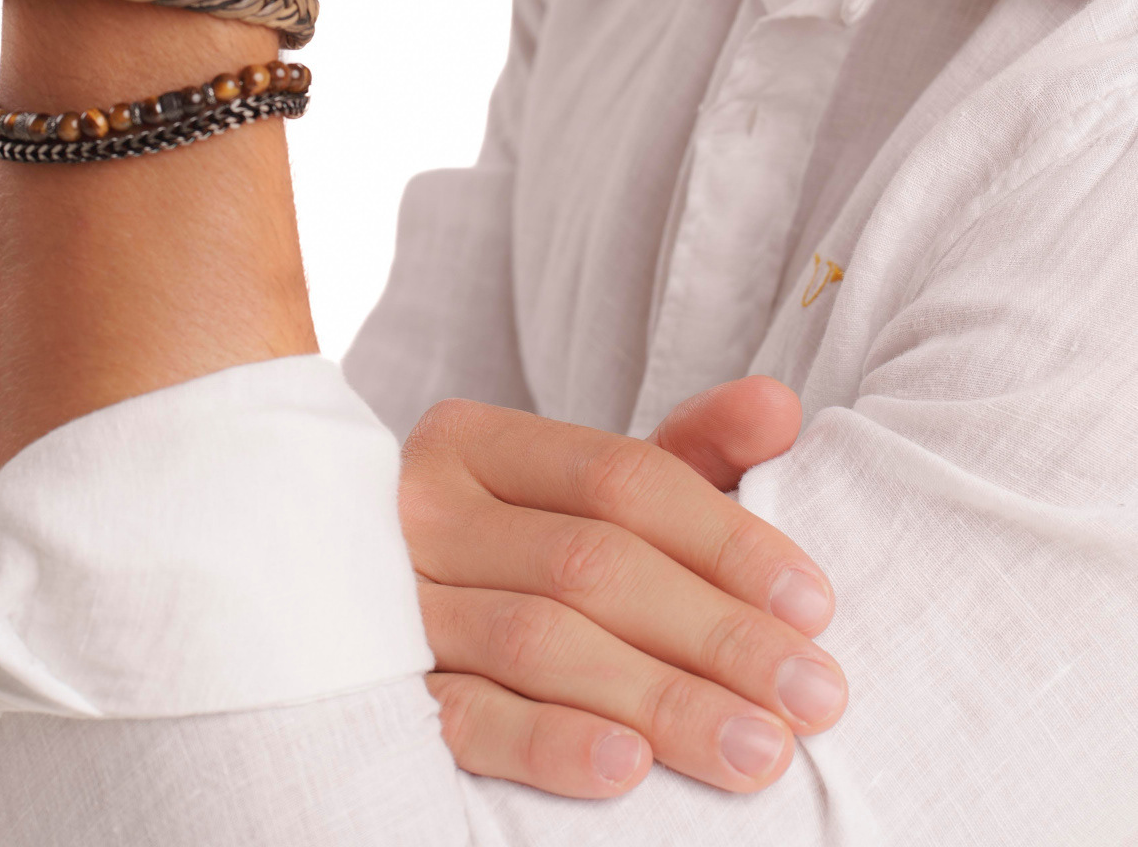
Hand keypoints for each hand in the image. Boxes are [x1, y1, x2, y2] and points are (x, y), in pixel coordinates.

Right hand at [401, 379, 844, 799]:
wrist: (359, 610)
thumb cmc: (521, 545)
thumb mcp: (593, 489)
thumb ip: (689, 448)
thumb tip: (780, 408)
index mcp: (477, 441)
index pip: (621, 478)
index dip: (726, 539)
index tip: (817, 605)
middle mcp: (427, 511)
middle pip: (590, 564)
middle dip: (717, 633)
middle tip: (816, 697)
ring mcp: (398, 606)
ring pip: (539, 643)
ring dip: (661, 700)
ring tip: (758, 751)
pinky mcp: (381, 697)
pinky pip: (467, 722)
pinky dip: (549, 744)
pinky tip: (629, 770)